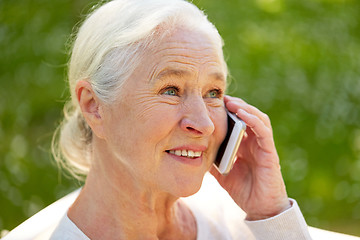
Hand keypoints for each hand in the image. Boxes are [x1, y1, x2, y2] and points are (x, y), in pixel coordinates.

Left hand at [210, 95, 290, 219]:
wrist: (259, 208)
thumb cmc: (242, 189)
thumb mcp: (221, 172)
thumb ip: (212, 160)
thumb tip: (192, 151)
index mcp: (244, 145)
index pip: (238, 121)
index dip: (228, 110)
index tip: (213, 102)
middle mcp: (255, 142)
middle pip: (248, 116)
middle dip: (235, 105)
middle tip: (221, 97)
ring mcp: (263, 146)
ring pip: (258, 119)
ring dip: (245, 108)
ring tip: (231, 102)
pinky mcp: (270, 153)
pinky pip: (264, 132)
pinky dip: (254, 121)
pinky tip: (242, 114)